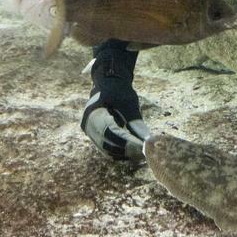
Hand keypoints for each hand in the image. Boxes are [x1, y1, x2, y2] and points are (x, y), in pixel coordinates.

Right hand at [80, 45, 149, 160]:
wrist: (108, 83)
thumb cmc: (119, 91)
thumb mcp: (129, 103)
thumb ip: (136, 123)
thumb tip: (147, 142)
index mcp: (94, 112)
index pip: (110, 132)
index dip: (127, 142)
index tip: (143, 146)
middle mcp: (88, 124)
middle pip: (107, 145)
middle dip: (127, 150)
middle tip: (146, 151)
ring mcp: (90, 132)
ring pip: (107, 150)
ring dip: (125, 153)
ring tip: (142, 152)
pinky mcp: (96, 137)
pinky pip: (107, 149)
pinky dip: (121, 151)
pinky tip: (135, 151)